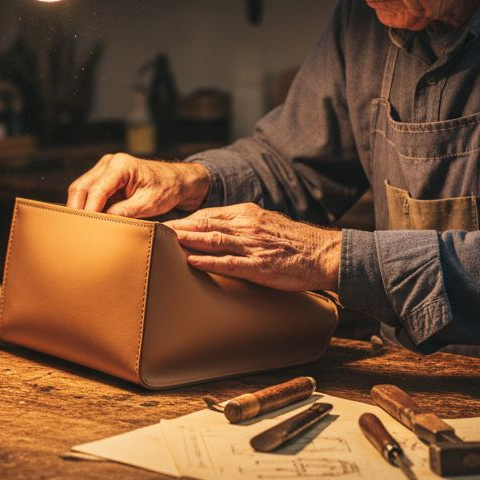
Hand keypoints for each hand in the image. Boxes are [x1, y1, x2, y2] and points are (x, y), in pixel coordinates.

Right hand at [66, 153, 210, 217]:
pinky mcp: (104, 176)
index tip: (87, 229)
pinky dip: (86, 206)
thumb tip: (105, 223)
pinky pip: (88, 191)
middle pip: (81, 187)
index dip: (90, 211)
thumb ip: (126, 212)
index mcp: (121, 165)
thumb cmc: (166, 190)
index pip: (97, 190)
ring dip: (80, 208)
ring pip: (80, 189)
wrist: (175, 180)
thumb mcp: (149, 204)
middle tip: (77, 232)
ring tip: (81, 229)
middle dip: (77, 210)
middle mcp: (109, 163)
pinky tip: (88, 221)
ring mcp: (104, 168)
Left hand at [167, 203, 341, 293]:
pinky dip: (208, 261)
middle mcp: (247, 225)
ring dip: (187, 241)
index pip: (209, 213)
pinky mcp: (259, 266)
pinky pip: (229, 262)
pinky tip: (192, 262)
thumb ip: (243, 224)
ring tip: (166, 243)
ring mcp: (252, 245)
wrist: (322, 254)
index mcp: (248, 213)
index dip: (185, 219)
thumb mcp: (267, 223)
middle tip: (156, 231)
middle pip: (205, 224)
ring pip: (213, 240)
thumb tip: (217, 228)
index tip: (166, 223)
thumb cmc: (294, 242)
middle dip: (179, 228)